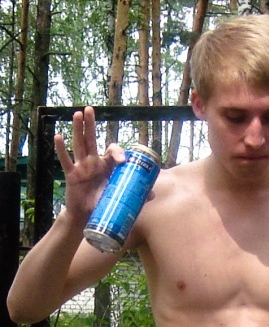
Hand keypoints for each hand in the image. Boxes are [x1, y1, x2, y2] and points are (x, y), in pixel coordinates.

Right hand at [55, 106, 124, 223]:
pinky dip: (61, 149)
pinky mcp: (71, 175)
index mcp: (106, 166)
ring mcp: (81, 167)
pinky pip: (65, 161)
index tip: (122, 161)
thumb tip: (152, 195)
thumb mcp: (118, 198)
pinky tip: (57, 136)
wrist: (87, 217)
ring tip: (77, 114)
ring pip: (79, 145)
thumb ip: (134, 195)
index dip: (117, 152)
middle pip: (91, 139)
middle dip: (91, 124)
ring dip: (78, 129)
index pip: (112, 151)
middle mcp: (92, 162)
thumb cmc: (102, 205)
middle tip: (90, 109)